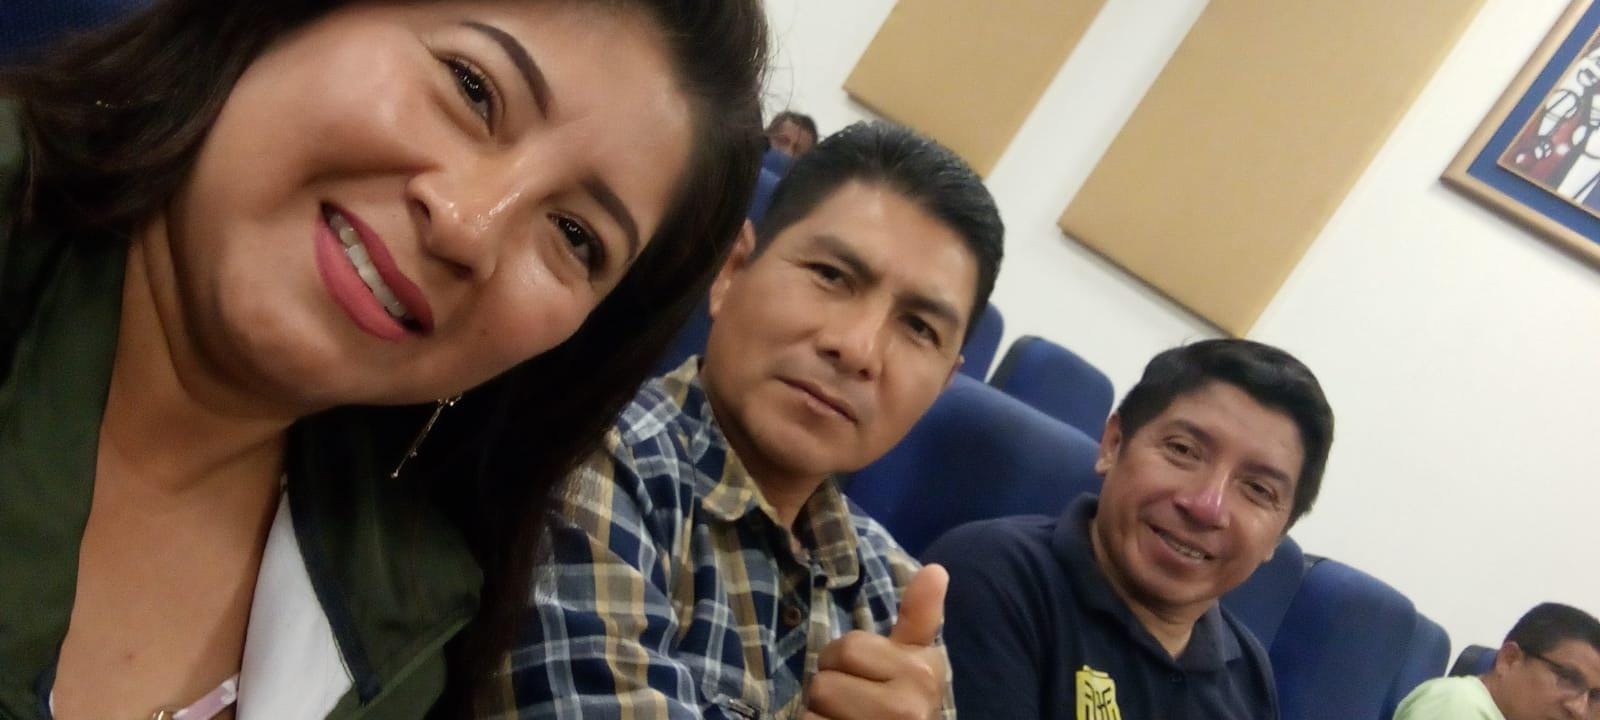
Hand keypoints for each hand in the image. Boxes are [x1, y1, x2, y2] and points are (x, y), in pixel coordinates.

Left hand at [802, 564, 949, 719]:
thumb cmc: (903, 708)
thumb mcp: (915, 664)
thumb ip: (920, 619)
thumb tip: (936, 569)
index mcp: (923, 673)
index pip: (847, 648)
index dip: (845, 664)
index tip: (869, 681)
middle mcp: (909, 707)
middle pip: (824, 681)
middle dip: (829, 694)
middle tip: (853, 710)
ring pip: (812, 711)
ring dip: (818, 719)